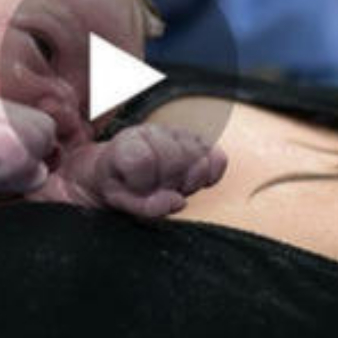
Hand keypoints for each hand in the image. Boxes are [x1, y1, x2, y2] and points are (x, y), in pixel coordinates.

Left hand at [90, 124, 227, 216]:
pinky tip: (199, 182)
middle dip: (168, 184)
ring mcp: (176, 134)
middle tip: (157, 189)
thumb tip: (179, 202)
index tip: (135, 188)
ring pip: (198, 159)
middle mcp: (153, 131)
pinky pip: (218, 158)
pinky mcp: (198, 141)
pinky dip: (213, 174)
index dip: (143, 183)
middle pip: (175, 160)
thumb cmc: (121, 186)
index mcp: (127, 142)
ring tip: (173, 185)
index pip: (144, 160)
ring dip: (189, 182)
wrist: (122, 170)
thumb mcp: (120, 200)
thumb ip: (146, 206)